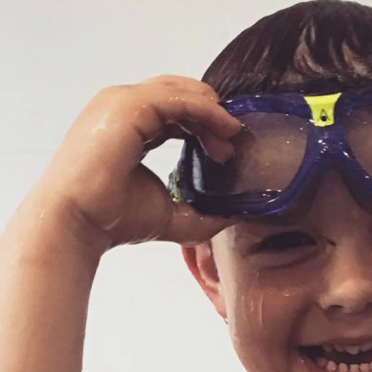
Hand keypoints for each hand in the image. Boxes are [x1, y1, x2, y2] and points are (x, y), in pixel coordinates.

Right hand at [32, 75, 241, 254]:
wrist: (79, 222)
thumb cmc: (114, 219)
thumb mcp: (173, 214)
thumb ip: (203, 212)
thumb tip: (235, 214)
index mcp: (130, 128)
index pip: (174, 112)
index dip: (204, 124)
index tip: (227, 148)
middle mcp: (124, 109)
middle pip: (179, 96)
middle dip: (212, 115)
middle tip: (234, 142)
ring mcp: (123, 103)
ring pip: (181, 93)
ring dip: (212, 113)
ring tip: (232, 138)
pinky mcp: (128, 106)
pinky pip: (178, 99)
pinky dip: (206, 111)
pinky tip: (225, 129)